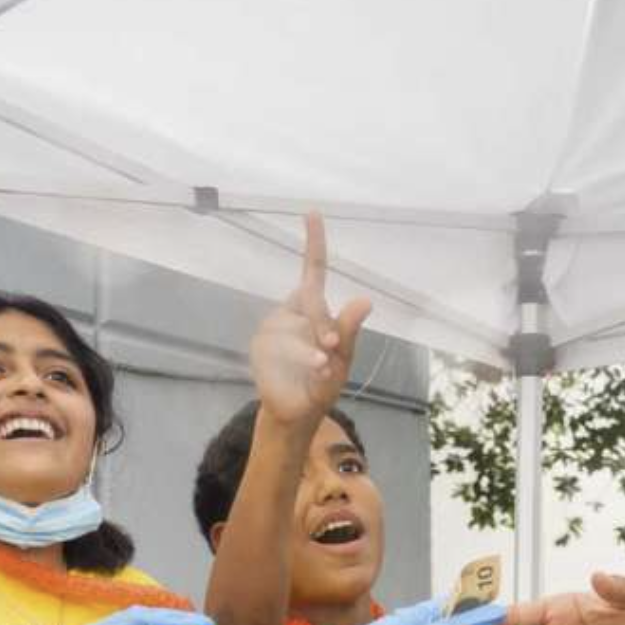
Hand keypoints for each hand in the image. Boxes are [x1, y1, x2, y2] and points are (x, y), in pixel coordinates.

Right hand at [250, 213, 372, 427]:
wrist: (297, 412)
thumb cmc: (322, 381)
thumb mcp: (343, 358)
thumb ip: (350, 330)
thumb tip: (365, 300)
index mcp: (312, 307)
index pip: (313, 269)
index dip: (313, 241)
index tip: (312, 212)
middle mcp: (290, 310)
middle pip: (309, 299)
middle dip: (323, 323)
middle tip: (333, 345)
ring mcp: (273, 326)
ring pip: (293, 329)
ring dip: (310, 350)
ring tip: (323, 366)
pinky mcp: (260, 346)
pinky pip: (280, 346)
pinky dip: (299, 358)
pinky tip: (310, 369)